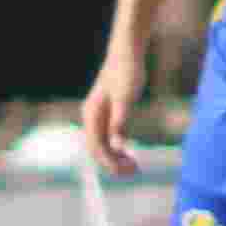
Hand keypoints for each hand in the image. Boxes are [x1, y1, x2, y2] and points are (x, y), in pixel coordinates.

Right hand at [81, 51, 146, 177]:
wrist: (126, 52)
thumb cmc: (127, 73)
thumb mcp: (126, 98)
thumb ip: (120, 122)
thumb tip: (118, 145)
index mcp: (92, 114)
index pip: (96, 147)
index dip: (109, 163)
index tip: (126, 172)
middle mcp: (90, 116)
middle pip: (96, 148)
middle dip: (112, 163)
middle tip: (134, 172)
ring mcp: (97, 115)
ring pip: (102, 144)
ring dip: (115, 157)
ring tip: (134, 165)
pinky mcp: (106, 113)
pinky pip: (107, 137)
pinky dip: (117, 148)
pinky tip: (129, 152)